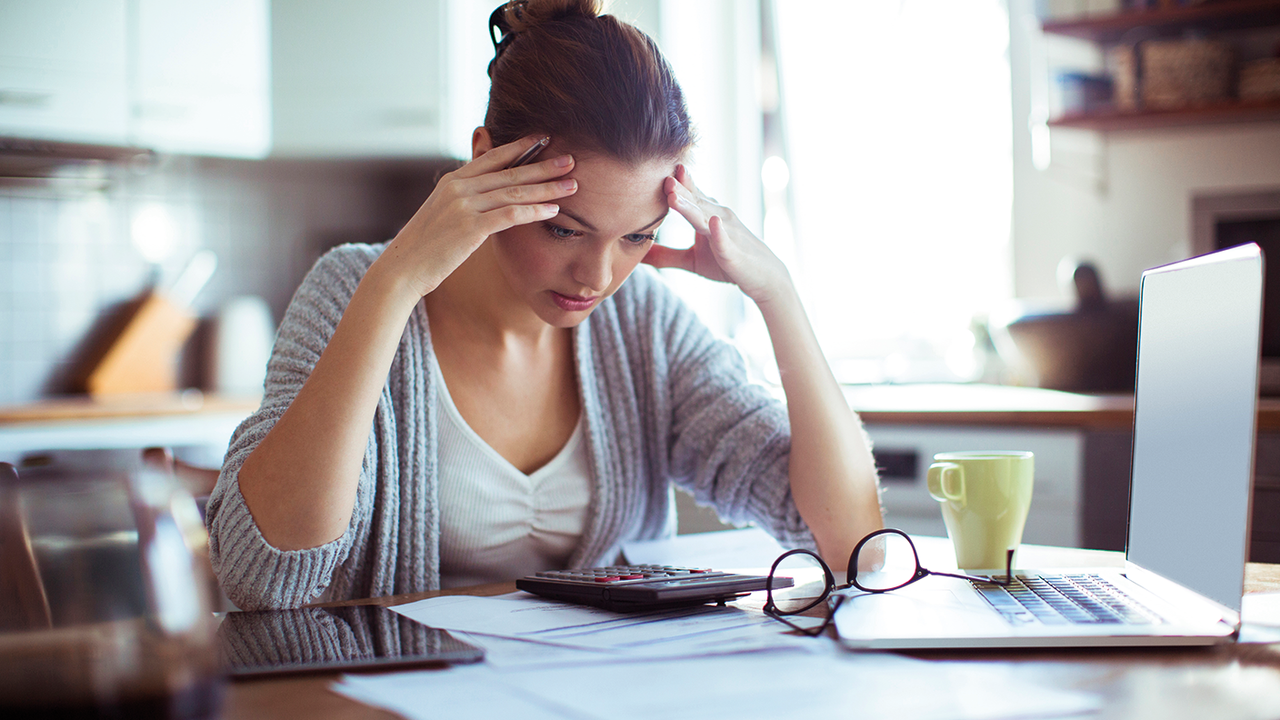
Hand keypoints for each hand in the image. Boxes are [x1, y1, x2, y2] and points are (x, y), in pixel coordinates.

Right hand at [375, 136, 577, 301]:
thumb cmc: (424, 249)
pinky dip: (534, 211)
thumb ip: (463, 202)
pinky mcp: (470, 227)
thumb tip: (484, 200)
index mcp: (452, 181)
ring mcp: (463, 205)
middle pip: (510, 171)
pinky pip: (510, 214)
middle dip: (543, 165)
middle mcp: (458, 187)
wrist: (402, 269)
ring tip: (572, 184)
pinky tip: (555, 210)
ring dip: (547, 187)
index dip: (521, 147)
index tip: (544, 139)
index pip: (493, 157)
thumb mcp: (442, 216)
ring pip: (514, 191)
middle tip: (571, 159)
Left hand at [644, 165, 790, 304]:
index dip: (676, 183)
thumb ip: (665, 255)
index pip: (689, 195)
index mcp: (706, 216)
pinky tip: (713, 223)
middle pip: (695, 201)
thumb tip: (637, 254)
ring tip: (673, 195)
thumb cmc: (726, 263)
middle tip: (662, 175)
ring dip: (690, 206)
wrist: (763, 277)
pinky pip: (725, 241)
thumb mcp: (691, 260)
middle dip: (679, 189)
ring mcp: (727, 233)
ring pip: (705, 217)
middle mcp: (718, 217)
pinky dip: (719, 233)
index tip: (657, 168)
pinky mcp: (734, 253)